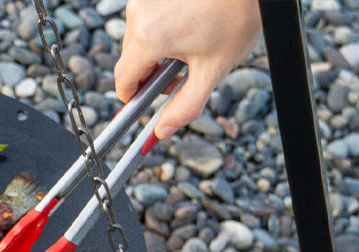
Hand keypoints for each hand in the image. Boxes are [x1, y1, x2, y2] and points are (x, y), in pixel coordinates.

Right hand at [115, 0, 261, 138]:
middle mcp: (139, 15)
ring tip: (187, 51)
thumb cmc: (235, 20)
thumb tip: (163, 130)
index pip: (123, 79)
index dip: (132, 96)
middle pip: (130, 59)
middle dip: (150, 74)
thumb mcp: (211, 71)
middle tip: (179, 77)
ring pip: (137, 39)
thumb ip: (184, 106)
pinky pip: (146, 20)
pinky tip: (185, 30)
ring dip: (155, 52)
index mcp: (149, 38)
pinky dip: (159, 31)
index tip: (144, 102)